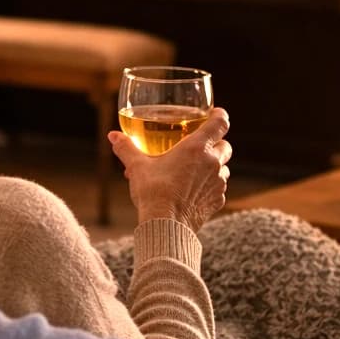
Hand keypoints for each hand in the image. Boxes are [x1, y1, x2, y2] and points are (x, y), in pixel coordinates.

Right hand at [108, 107, 232, 234]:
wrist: (166, 225)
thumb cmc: (153, 192)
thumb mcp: (137, 167)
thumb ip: (127, 148)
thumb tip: (113, 136)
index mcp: (196, 147)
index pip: (220, 123)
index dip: (220, 115)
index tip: (216, 113)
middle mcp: (212, 162)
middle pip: (225, 146)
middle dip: (217, 144)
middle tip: (201, 146)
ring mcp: (218, 183)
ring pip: (224, 168)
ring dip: (214, 166)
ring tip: (195, 171)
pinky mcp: (217, 201)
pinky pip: (219, 189)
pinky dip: (210, 187)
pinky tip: (194, 192)